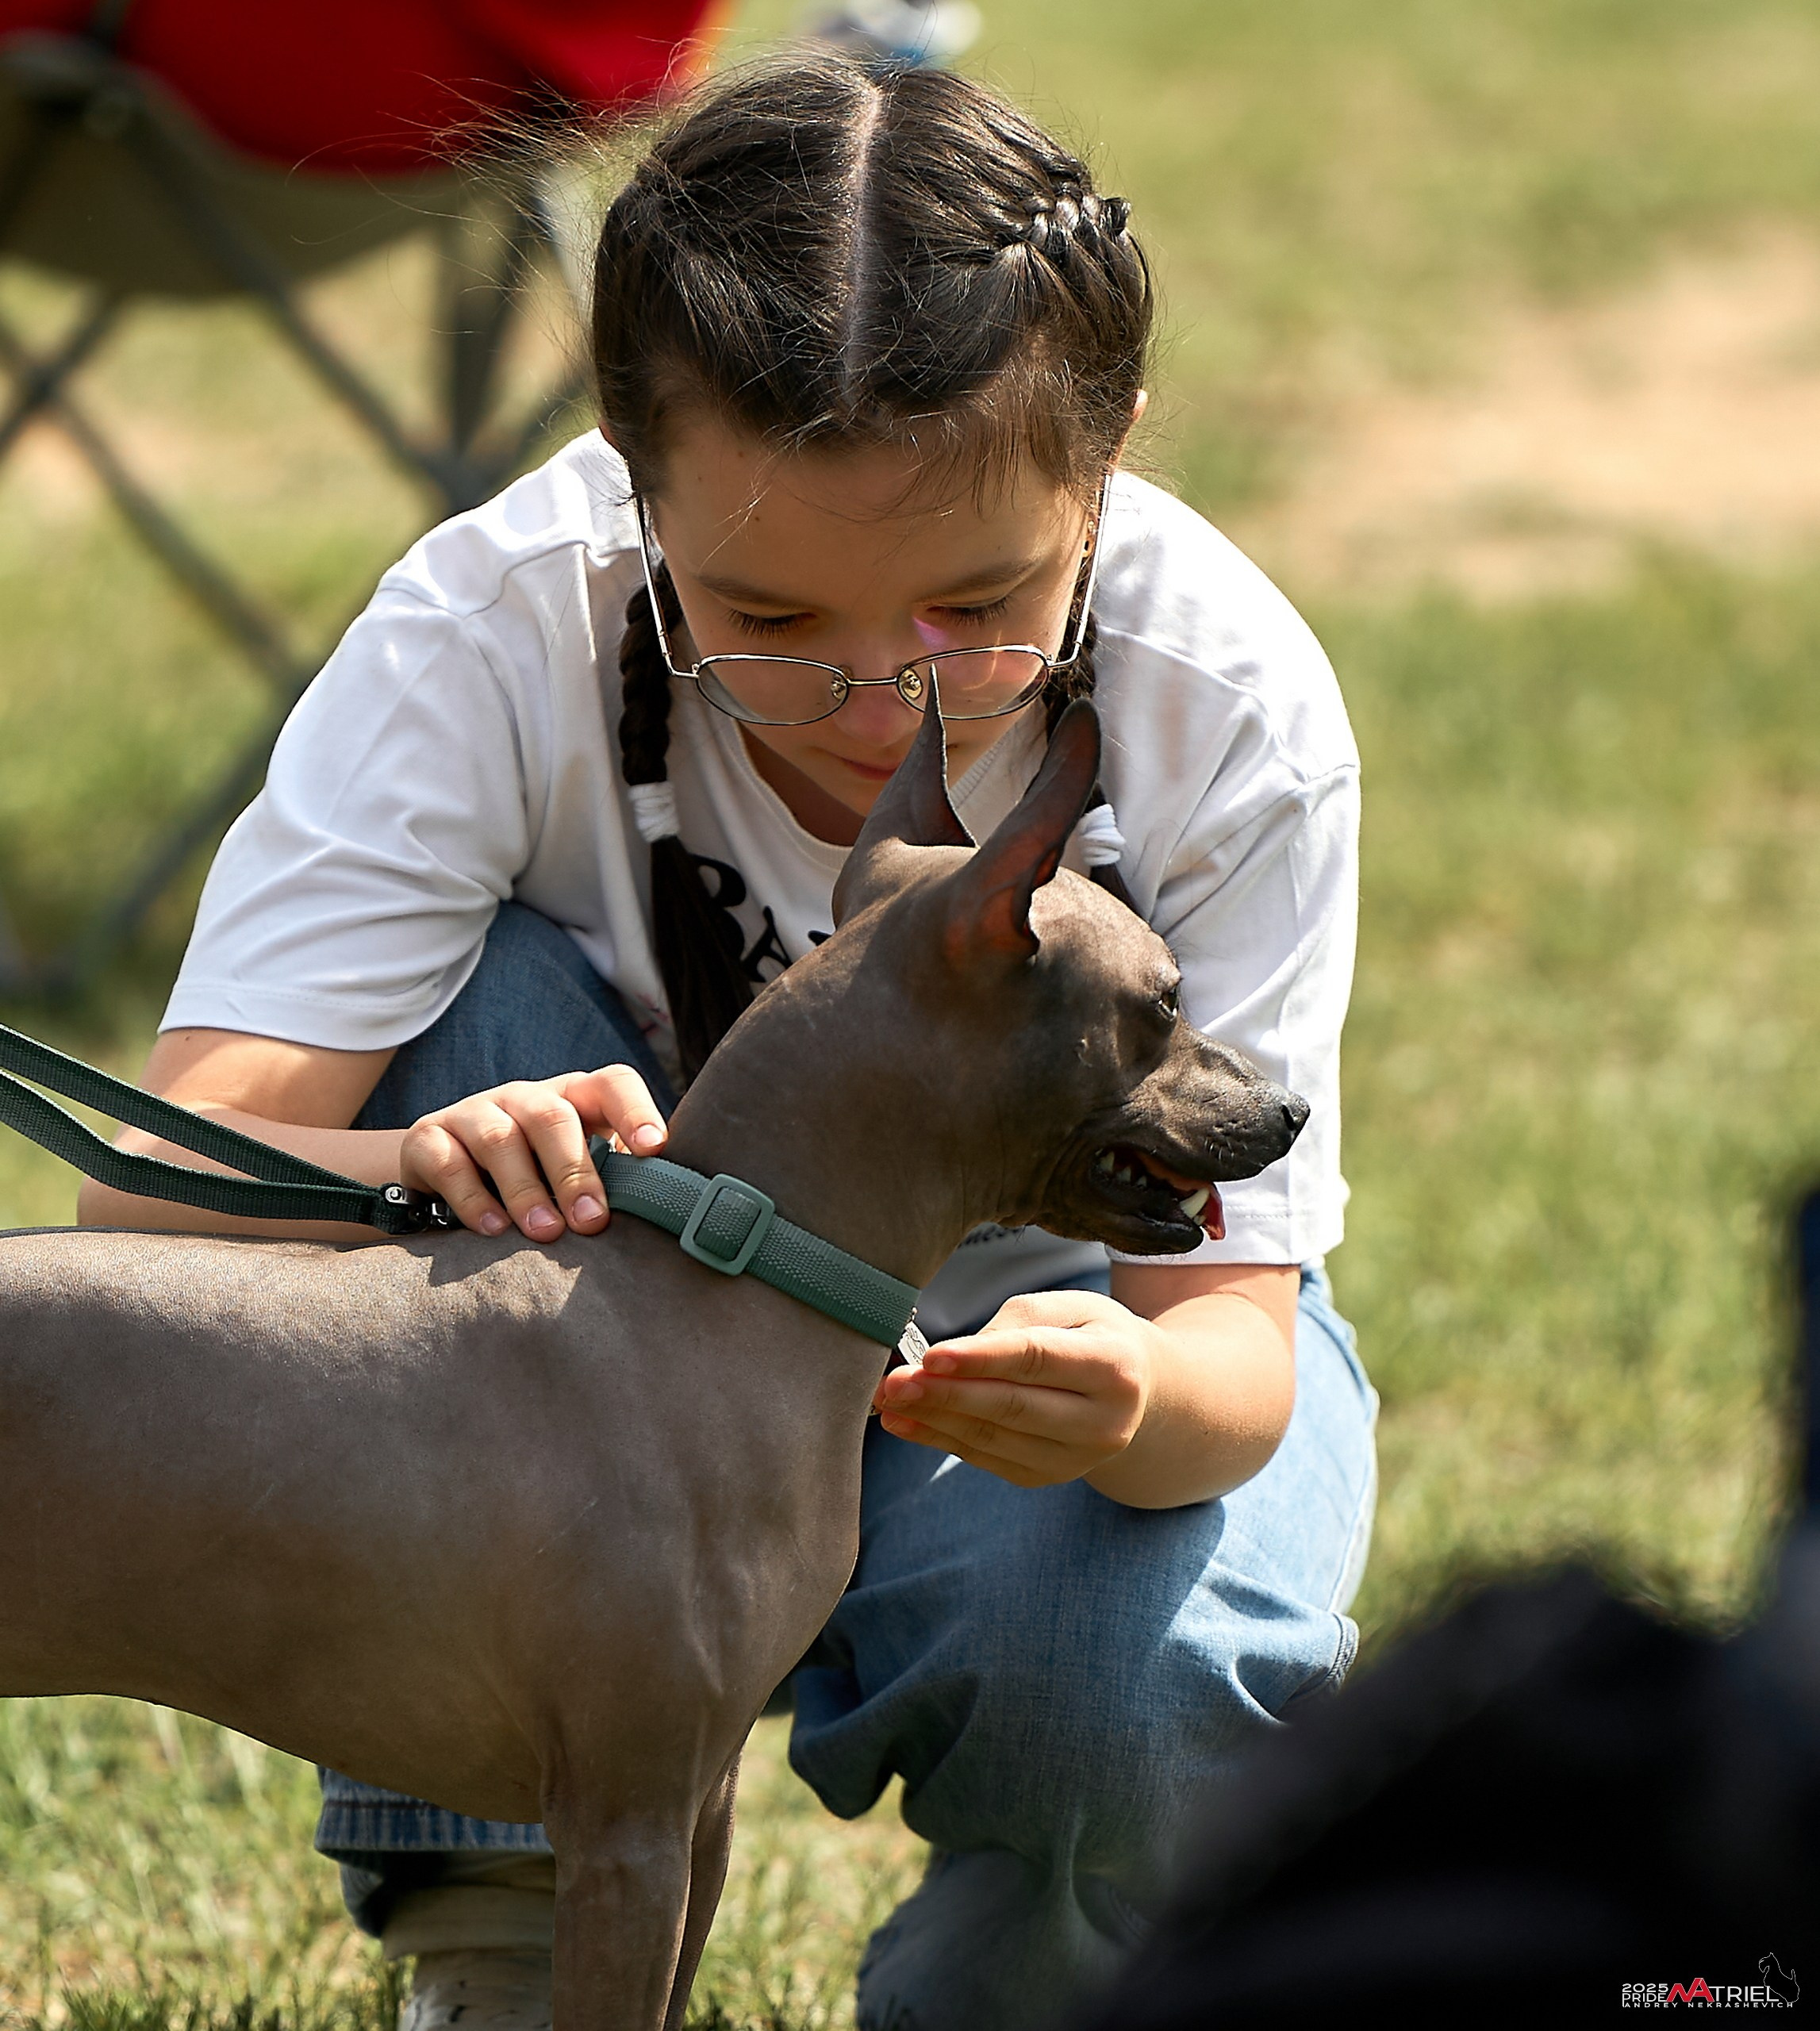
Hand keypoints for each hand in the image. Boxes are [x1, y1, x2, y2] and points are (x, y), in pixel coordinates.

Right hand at [399, 1067, 666, 1241]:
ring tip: (544, 1232)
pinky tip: (492, 1230)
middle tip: (592, 1222)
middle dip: (575, 1171)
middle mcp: (525, 1097)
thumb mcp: (575, 1175)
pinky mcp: (430, 1138)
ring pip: (500, 1138)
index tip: (654, 1150)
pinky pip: (449, 1163)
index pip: (612, 1084)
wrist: (444, 1179)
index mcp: (574, 1099)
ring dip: (525, 1189)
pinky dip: (472, 1199)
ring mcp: (474, 1112)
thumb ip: (613, 1183)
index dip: (636, 1111)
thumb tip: (659, 1215)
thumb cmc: (535, 1180)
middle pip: (552, 1116)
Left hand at [872, 1290, 1155, 1487]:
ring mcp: (1078, 1459)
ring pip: (993, 1439)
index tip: (931, 1356)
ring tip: (888, 1401)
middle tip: (894, 1383)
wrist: (1138, 1389)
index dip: (981, 1359)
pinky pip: (986, 1458)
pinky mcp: (1049, 1476)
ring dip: (933, 1421)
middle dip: (945, 1395)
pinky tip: (907, 1423)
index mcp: (1115, 1367)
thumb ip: (1014, 1326)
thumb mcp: (1069, 1307)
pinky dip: (941, 1440)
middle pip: (1012, 1408)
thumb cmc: (1091, 1334)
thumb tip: (953, 1359)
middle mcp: (1104, 1422)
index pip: (1037, 1361)